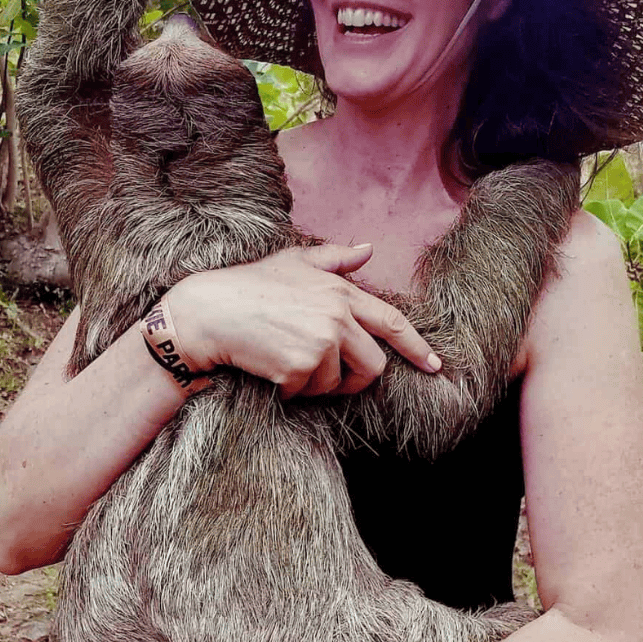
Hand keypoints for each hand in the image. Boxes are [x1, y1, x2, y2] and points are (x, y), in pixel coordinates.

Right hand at [167, 243, 440, 399]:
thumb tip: (368, 248)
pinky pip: (307, 393)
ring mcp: (320, 342)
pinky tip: (269, 369)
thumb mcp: (295, 262)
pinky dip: (290, 390)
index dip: (417, 346)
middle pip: (374, 365)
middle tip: (331, 377)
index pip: (392, 322)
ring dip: (316, 384)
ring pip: (339, 383)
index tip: (435, 364)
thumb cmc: (249, 285)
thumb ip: (335, 258)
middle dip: (356, 378)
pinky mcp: (299, 367)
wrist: (208, 311)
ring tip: (287, 362)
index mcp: (341, 291)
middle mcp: (336, 316)